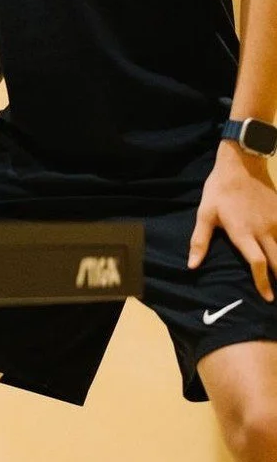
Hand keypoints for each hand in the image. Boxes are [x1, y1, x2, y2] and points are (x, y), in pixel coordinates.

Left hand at [189, 143, 276, 299]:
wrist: (242, 164)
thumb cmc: (219, 189)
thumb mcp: (205, 213)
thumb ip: (200, 240)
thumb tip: (192, 265)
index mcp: (243, 232)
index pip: (257, 263)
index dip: (262, 282)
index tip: (267, 297)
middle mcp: (263, 230)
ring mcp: (276, 222)